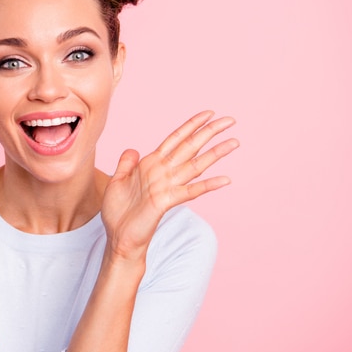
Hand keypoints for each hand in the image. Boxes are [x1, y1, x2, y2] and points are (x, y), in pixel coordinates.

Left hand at [101, 110, 238, 261]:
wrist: (119, 238)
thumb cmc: (118, 212)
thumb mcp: (117, 181)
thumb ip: (126, 163)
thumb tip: (133, 149)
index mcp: (151, 164)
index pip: (176, 139)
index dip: (191, 126)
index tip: (208, 113)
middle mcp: (163, 172)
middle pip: (191, 147)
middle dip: (210, 132)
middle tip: (230, 120)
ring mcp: (167, 186)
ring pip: (196, 165)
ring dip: (215, 153)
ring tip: (234, 142)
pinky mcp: (166, 201)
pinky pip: (190, 191)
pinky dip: (208, 185)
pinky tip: (226, 179)